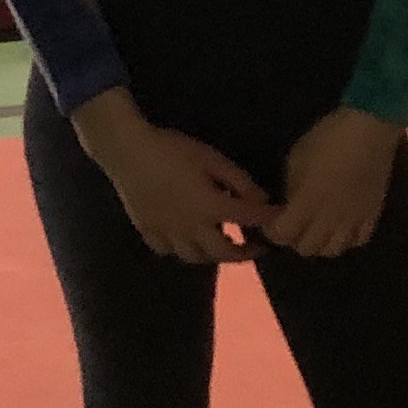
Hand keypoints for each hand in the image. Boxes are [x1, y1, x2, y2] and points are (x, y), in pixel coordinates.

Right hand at [76, 89, 273, 264]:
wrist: (127, 151)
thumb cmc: (173, 150)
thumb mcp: (212, 159)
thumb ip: (239, 182)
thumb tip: (262, 199)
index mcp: (211, 208)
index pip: (248, 219)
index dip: (268, 220)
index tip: (280, 221)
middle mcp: (191, 229)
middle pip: (223, 253)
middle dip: (245, 254)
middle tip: (257, 248)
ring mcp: (167, 233)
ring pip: (194, 257)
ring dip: (213, 255)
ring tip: (221, 245)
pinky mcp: (148, 231)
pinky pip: (167, 250)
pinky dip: (180, 249)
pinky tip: (184, 240)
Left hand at [255, 105, 399, 259]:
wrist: (370, 128)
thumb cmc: (327, 137)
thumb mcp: (296, 158)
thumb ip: (290, 187)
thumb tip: (289, 204)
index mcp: (308, 202)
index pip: (283, 235)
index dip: (272, 231)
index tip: (270, 220)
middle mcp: (330, 218)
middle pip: (307, 248)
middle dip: (293, 239)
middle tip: (291, 224)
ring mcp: (354, 219)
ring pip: (333, 250)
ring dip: (319, 243)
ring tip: (315, 229)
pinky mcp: (373, 214)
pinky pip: (359, 240)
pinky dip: (346, 239)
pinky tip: (341, 227)